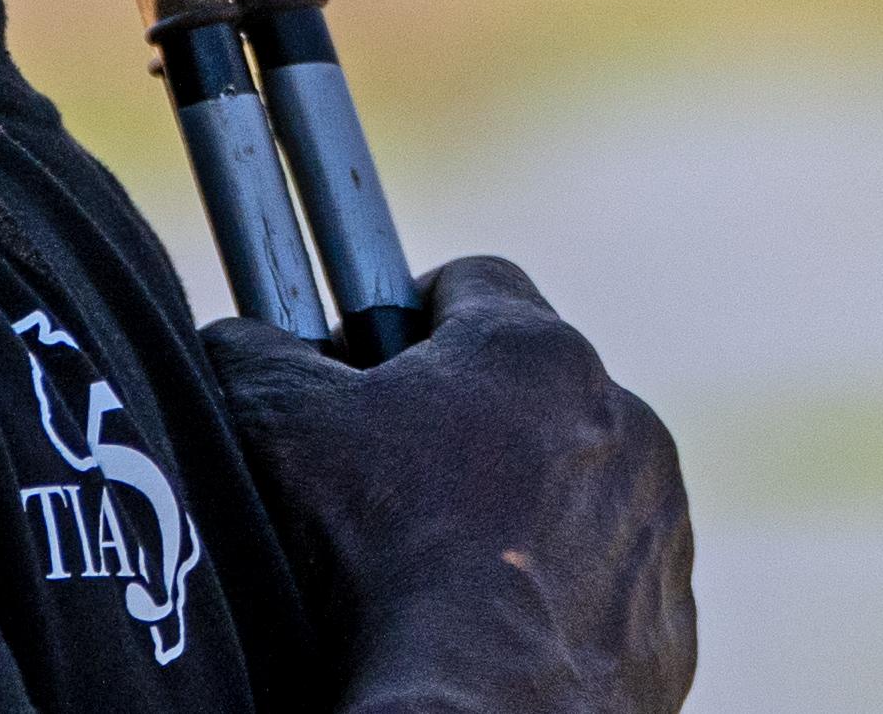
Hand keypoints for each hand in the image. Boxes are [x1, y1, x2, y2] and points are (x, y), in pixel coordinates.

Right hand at [205, 256, 694, 711]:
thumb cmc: (374, 560)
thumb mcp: (275, 422)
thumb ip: (255, 348)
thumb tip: (244, 337)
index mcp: (537, 352)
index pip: (472, 284)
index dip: (408, 319)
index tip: (368, 371)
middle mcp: (624, 424)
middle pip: (528, 389)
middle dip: (467, 419)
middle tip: (394, 479)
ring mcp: (657, 530)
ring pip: (577, 484)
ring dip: (522, 508)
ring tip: (442, 569)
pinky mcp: (670, 627)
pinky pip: (609, 582)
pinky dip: (561, 595)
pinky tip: (493, 629)